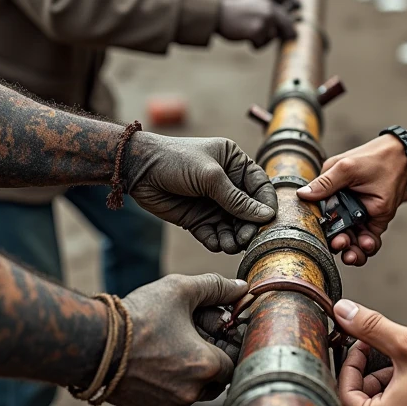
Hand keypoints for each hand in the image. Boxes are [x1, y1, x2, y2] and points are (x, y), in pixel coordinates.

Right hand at [111, 273, 247, 405]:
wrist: (93, 344)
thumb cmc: (140, 315)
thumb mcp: (181, 289)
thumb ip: (216, 287)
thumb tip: (243, 288)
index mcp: (206, 367)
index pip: (236, 359)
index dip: (229, 340)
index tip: (220, 326)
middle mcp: (192, 394)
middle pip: (217, 377)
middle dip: (212, 355)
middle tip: (196, 332)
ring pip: (195, 389)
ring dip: (192, 370)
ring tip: (175, 343)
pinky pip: (172, 397)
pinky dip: (171, 381)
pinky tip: (157, 358)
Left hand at [125, 132, 277, 251]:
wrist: (138, 169)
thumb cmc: (175, 160)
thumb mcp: (210, 176)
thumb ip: (237, 199)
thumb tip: (265, 216)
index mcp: (234, 163)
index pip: (260, 186)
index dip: (265, 204)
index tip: (268, 222)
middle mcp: (227, 183)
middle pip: (248, 211)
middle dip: (248, 226)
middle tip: (245, 239)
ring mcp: (212, 202)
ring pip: (232, 226)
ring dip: (233, 237)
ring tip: (229, 245)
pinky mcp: (198, 219)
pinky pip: (214, 234)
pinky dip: (216, 241)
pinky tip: (215, 243)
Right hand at [217, 0, 299, 47]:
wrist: (218, 13)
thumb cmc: (235, 11)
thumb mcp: (254, 2)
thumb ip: (270, 9)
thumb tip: (290, 20)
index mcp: (270, 0)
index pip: (292, 6)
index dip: (296, 18)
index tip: (299, 22)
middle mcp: (271, 8)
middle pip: (290, 29)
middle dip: (286, 37)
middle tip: (284, 39)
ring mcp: (265, 19)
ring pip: (272, 38)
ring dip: (263, 41)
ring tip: (248, 32)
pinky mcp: (258, 30)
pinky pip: (261, 45)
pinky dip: (254, 45)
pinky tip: (244, 36)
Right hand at [297, 135, 406, 264]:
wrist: (404, 159)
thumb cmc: (373, 158)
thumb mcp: (347, 168)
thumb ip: (326, 183)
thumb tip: (301, 194)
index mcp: (330, 192)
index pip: (320, 216)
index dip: (321, 230)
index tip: (324, 238)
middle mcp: (342, 206)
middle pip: (335, 232)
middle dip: (337, 243)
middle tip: (341, 244)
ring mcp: (358, 216)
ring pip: (351, 240)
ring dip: (351, 251)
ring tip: (354, 254)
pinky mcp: (374, 222)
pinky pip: (368, 241)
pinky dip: (368, 247)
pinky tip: (368, 244)